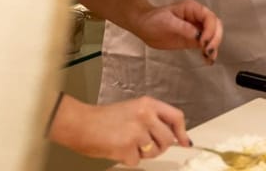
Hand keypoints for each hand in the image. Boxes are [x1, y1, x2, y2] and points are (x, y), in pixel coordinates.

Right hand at [49, 95, 188, 166]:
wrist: (80, 124)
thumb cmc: (103, 118)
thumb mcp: (133, 109)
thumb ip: (153, 119)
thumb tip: (173, 136)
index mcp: (148, 104)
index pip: (176, 117)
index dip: (182, 132)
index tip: (185, 142)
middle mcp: (146, 115)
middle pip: (168, 139)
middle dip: (159, 146)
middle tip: (144, 145)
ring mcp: (137, 132)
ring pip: (154, 152)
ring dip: (143, 153)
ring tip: (128, 144)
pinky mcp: (127, 147)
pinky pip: (137, 161)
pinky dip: (128, 159)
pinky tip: (118, 149)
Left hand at [133, 0, 222, 64]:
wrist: (143, 26)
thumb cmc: (153, 20)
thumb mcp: (167, 22)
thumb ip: (184, 28)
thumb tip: (199, 37)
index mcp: (193, 9)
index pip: (209, 17)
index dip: (210, 29)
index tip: (202, 42)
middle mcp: (198, 18)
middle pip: (216, 26)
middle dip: (215, 38)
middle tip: (208, 51)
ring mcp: (197, 29)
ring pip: (213, 36)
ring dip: (214, 46)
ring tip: (209, 58)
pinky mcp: (193, 39)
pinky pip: (205, 45)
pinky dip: (208, 52)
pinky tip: (208, 60)